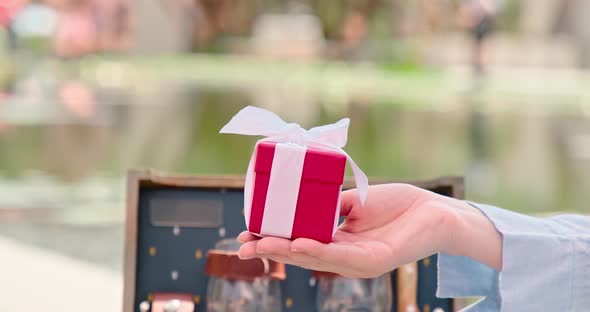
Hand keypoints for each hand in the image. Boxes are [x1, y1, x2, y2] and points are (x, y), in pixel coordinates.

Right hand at [238, 183, 501, 277]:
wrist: (435, 210)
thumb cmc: (398, 205)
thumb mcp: (356, 201)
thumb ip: (332, 205)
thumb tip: (305, 198)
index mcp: (338, 242)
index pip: (299, 243)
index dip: (273, 239)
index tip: (247, 233)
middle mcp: (344, 256)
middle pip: (301, 255)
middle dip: (270, 250)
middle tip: (241, 247)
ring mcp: (358, 261)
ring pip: (316, 259)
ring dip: (287, 252)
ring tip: (261, 244)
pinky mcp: (374, 260)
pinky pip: (341, 256)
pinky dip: (319, 251)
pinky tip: (300, 244)